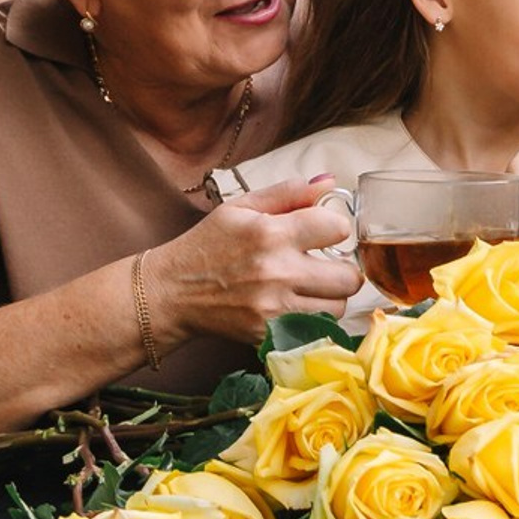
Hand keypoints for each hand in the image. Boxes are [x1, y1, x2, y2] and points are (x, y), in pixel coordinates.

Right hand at [142, 176, 360, 348]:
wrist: (169, 294)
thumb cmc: (206, 246)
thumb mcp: (241, 208)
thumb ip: (288, 193)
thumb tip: (330, 183)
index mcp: (271, 234)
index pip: (338, 229)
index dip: (334, 228)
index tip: (323, 232)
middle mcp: (277, 273)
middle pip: (348, 277)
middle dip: (342, 268)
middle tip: (325, 265)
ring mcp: (273, 309)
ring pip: (338, 308)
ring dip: (330, 297)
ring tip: (311, 287)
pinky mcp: (268, 335)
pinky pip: (315, 331)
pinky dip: (314, 320)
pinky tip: (298, 307)